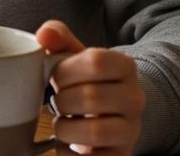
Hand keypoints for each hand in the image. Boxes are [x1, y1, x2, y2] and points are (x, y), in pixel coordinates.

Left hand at [36, 20, 145, 155]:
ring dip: (65, 129)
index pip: (95, 62)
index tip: (57, 77)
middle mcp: (135, 98)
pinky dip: (68, 154)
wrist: (109, 111)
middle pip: (90, 97)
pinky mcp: (122, 155)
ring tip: (63, 123)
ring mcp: (132, 129)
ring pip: (94, 132)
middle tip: (58, 102)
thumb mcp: (73, 54)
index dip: (66, 70)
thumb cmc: (83, 79)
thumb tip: (43, 35)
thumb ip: (58, 37)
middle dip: (62, 101)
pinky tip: (66, 144)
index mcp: (124, 66)